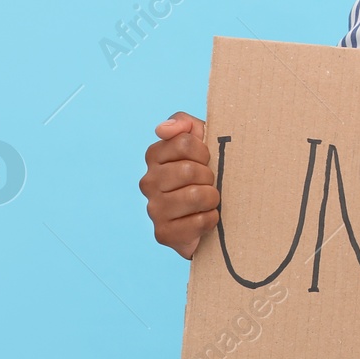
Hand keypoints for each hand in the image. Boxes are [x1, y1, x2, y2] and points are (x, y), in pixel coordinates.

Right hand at [139, 111, 219, 259]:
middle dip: (208, 176)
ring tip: (207, 200)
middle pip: (190, 169)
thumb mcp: (201, 141)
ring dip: (211, 198)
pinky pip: (198, 221)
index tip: (205, 159)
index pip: (185, 142)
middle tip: (207, 183)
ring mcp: (153, 209)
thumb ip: (184, 125)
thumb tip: (162, 129)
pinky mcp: (163, 234)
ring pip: (196, 195)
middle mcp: (148, 182)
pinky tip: (204, 218)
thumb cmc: (205, 173)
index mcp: (155, 156)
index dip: (204, 151)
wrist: (207, 215)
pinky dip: (210, 219)